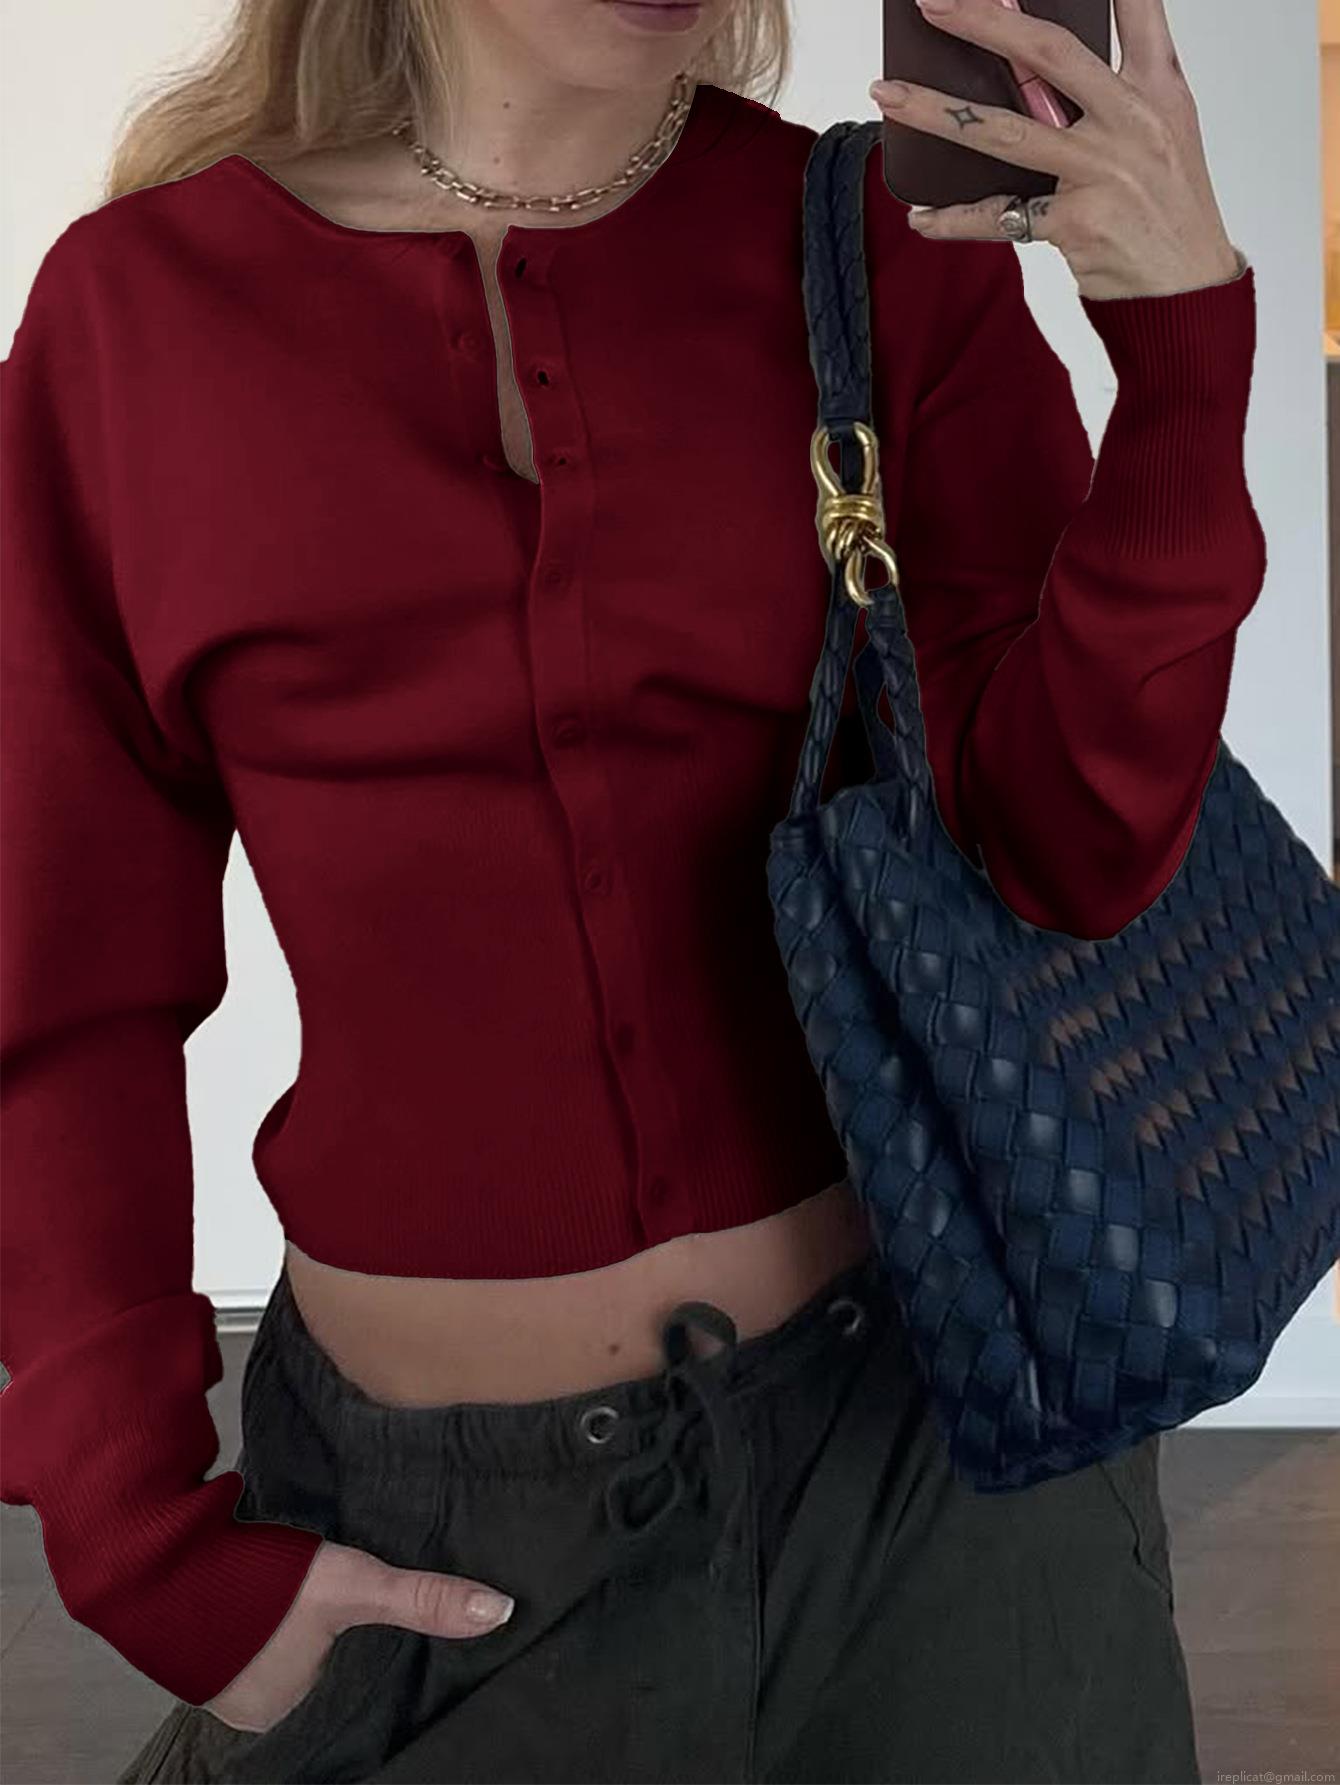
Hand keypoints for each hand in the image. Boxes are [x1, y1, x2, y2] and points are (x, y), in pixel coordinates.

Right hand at [201, 1539, 514, 1733]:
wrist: (162, 1559)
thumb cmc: (259, 1585)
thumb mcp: (354, 1587)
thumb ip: (422, 1600)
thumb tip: (499, 1613)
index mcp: (292, 1719)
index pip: (359, 1706)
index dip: (384, 1680)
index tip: (412, 1655)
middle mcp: (261, 1712)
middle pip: (328, 1685)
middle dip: (354, 1659)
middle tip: (385, 1623)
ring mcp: (232, 1681)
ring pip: (297, 1663)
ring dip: (318, 1639)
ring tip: (352, 1611)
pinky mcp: (213, 1646)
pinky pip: (266, 1642)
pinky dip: (287, 1625)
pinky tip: (303, 1601)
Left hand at [869, 0, 1241, 299]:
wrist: (1185, 287)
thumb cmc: (1167, 206)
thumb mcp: (1164, 129)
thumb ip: (1111, 89)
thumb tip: (1033, 67)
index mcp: (1157, 88)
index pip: (1135, 9)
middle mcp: (1131, 120)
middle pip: (1047, 54)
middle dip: (985, 21)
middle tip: (933, 4)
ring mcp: (1101, 171)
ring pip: (1003, 131)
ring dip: (937, 111)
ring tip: (888, 93)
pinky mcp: (1075, 223)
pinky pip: (998, 216)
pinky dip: (954, 218)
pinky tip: (921, 216)